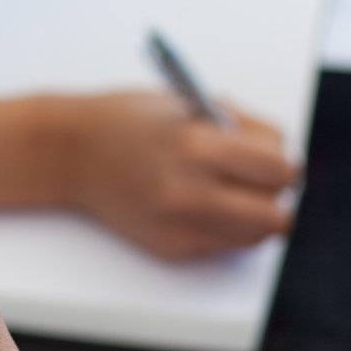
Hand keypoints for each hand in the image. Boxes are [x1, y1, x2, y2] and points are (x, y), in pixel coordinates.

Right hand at [61, 91, 301, 259]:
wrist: (69, 152)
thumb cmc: (127, 120)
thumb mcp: (185, 104)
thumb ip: (238, 126)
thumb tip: (282, 152)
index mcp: (196, 144)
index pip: (279, 169)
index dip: (282, 162)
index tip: (273, 158)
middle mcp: (189, 190)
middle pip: (277, 215)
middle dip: (274, 195)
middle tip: (260, 181)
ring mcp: (179, 225)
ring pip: (256, 237)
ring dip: (254, 216)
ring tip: (232, 193)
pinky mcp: (170, 247)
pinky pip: (224, 247)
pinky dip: (225, 228)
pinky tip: (202, 205)